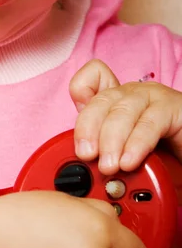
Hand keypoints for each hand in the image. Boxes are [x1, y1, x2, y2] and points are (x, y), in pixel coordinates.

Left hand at [69, 59, 181, 174]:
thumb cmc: (162, 157)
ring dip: (111, 140)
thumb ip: (103, 154)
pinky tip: (129, 162)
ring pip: (122, 110)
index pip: (90, 81)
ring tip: (109, 166)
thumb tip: (80, 166)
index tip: (77, 123)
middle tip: (86, 156)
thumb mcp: (124, 156)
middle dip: (88, 129)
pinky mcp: (173, 107)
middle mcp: (130, 95)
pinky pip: (150, 123)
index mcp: (115, 102)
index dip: (78, 92)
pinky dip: (137, 144)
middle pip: (100, 100)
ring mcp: (151, 97)